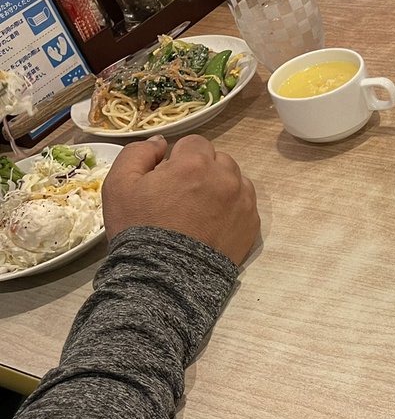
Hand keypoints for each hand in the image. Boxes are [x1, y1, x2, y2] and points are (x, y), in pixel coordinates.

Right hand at [102, 136, 259, 266]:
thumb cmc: (139, 228)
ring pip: (234, 179)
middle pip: (217, 160)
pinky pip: (245, 203)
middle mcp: (226, 177)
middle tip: (182, 195)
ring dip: (220, 186)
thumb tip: (160, 142)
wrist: (165, 276)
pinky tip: (213, 223)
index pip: (194, 143)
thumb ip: (138, 153)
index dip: (179, 158)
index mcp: (195, 163)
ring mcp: (243, 201)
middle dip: (201, 170)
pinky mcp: (252, 223)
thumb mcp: (119, 184)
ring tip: (199, 209)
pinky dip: (232, 207)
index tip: (168, 178)